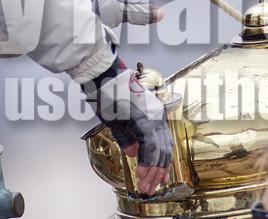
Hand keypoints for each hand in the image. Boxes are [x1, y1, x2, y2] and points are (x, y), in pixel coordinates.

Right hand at [80, 58, 172, 196]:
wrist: (103, 78)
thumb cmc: (108, 95)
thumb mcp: (119, 121)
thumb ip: (128, 139)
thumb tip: (133, 154)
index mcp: (154, 115)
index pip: (164, 144)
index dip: (162, 164)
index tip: (160, 179)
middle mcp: (157, 117)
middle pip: (164, 150)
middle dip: (157, 173)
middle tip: (151, 188)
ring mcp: (152, 118)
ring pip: (159, 151)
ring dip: (152, 171)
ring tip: (146, 186)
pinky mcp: (144, 120)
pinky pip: (149, 146)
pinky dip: (146, 162)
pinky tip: (141, 173)